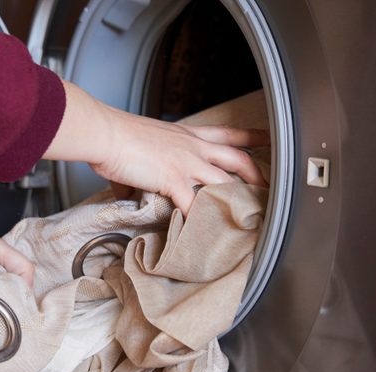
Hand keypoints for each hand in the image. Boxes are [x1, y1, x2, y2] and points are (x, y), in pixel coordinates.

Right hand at [43, 81, 268, 213]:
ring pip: (224, 182)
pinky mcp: (173, 179)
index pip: (228, 133)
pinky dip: (201, 220)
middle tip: (269, 187)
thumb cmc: (118, 135)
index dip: (253, 137)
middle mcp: (192, 146)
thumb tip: (126, 188)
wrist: (106, 133)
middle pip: (237, 157)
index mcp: (188, 135)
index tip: (269, 140)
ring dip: (237, 200)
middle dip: (256, 174)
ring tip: (247, 217)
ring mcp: (186, 162)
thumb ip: (143, 165)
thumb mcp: (141, 144)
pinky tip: (206, 233)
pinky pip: (194, 204)